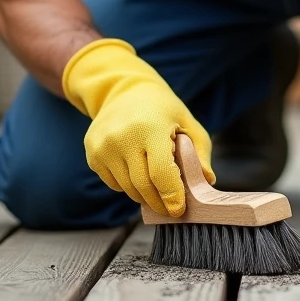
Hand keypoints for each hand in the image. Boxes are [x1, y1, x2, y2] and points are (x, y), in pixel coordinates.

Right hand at [62, 38, 214, 216]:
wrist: (125, 91)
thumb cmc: (163, 110)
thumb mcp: (188, 124)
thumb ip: (200, 153)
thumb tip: (207, 181)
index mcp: (150, 128)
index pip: (161, 174)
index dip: (172, 196)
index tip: (179, 209)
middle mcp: (122, 137)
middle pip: (143, 186)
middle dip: (160, 203)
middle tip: (171, 209)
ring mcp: (103, 147)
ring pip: (128, 189)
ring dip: (145, 197)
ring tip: (158, 192)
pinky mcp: (92, 154)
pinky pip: (114, 184)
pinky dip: (128, 187)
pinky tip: (138, 173)